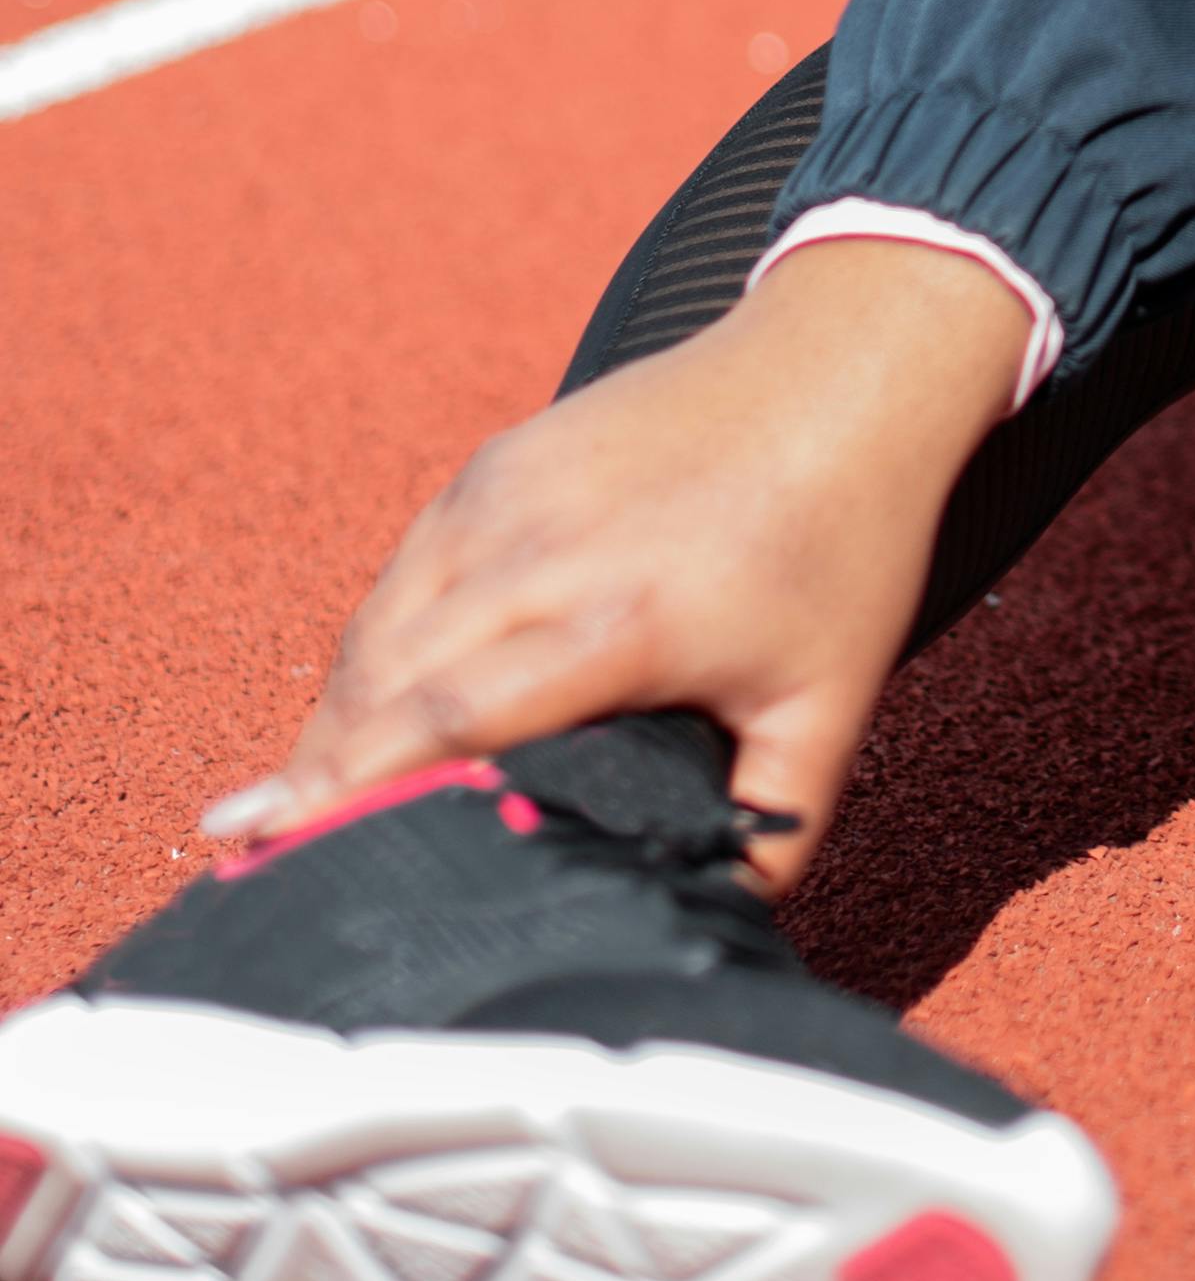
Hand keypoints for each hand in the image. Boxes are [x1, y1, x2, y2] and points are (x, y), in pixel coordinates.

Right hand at [205, 244, 1026, 890]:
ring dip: (337, 715)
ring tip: (298, 803)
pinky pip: (408, 572)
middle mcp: (542, 549)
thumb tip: (710, 920)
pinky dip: (372, 644)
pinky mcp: (500, 459)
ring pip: (383, 626)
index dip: (351, 792)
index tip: (265, 849)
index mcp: (620, 619)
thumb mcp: (832, 703)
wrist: (846, 361)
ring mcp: (509, 492)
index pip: (448, 721)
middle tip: (262, 858)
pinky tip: (361, 705)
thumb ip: (773, 828)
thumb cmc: (843, 537)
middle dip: (318, 776)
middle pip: (387, 682)